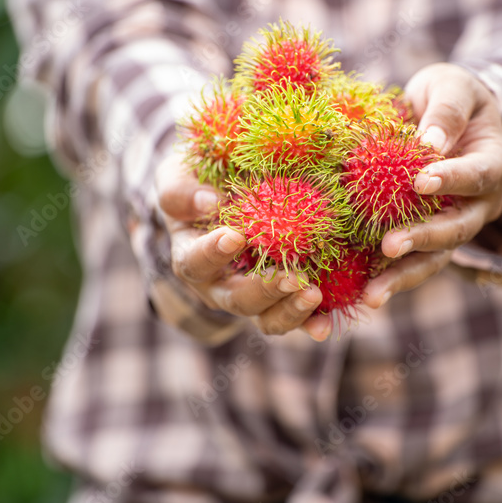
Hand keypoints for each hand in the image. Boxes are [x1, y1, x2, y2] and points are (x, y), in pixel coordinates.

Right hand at [155, 153, 328, 341]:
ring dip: (290, 309)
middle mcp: (218, 285)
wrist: (223, 195)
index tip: (234, 237)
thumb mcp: (177, 177)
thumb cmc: (198, 183)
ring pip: (266, 317)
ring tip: (313, 294)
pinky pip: (293, 317)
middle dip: (264, 290)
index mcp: (190, 256)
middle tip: (290, 277)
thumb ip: (180, 190)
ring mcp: (250, 297)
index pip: (194, 261)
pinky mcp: (279, 300)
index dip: (212, 253)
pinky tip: (324, 325)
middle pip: (236, 299)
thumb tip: (208, 202)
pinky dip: (310, 322)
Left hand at [360, 63, 501, 308]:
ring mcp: (454, 227)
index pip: (476, 176)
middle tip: (388, 246)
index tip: (420, 181)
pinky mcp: (427, 239)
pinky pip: (411, 263)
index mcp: (493, 166)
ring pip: (435, 259)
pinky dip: (386, 278)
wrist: (445, 115)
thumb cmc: (449, 96)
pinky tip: (360, 293)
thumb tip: (430, 142)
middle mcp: (479, 206)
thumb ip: (446, 110)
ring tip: (373, 294)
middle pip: (457, 230)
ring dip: (404, 276)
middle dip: (423, 239)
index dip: (451, 180)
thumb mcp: (451, 86)